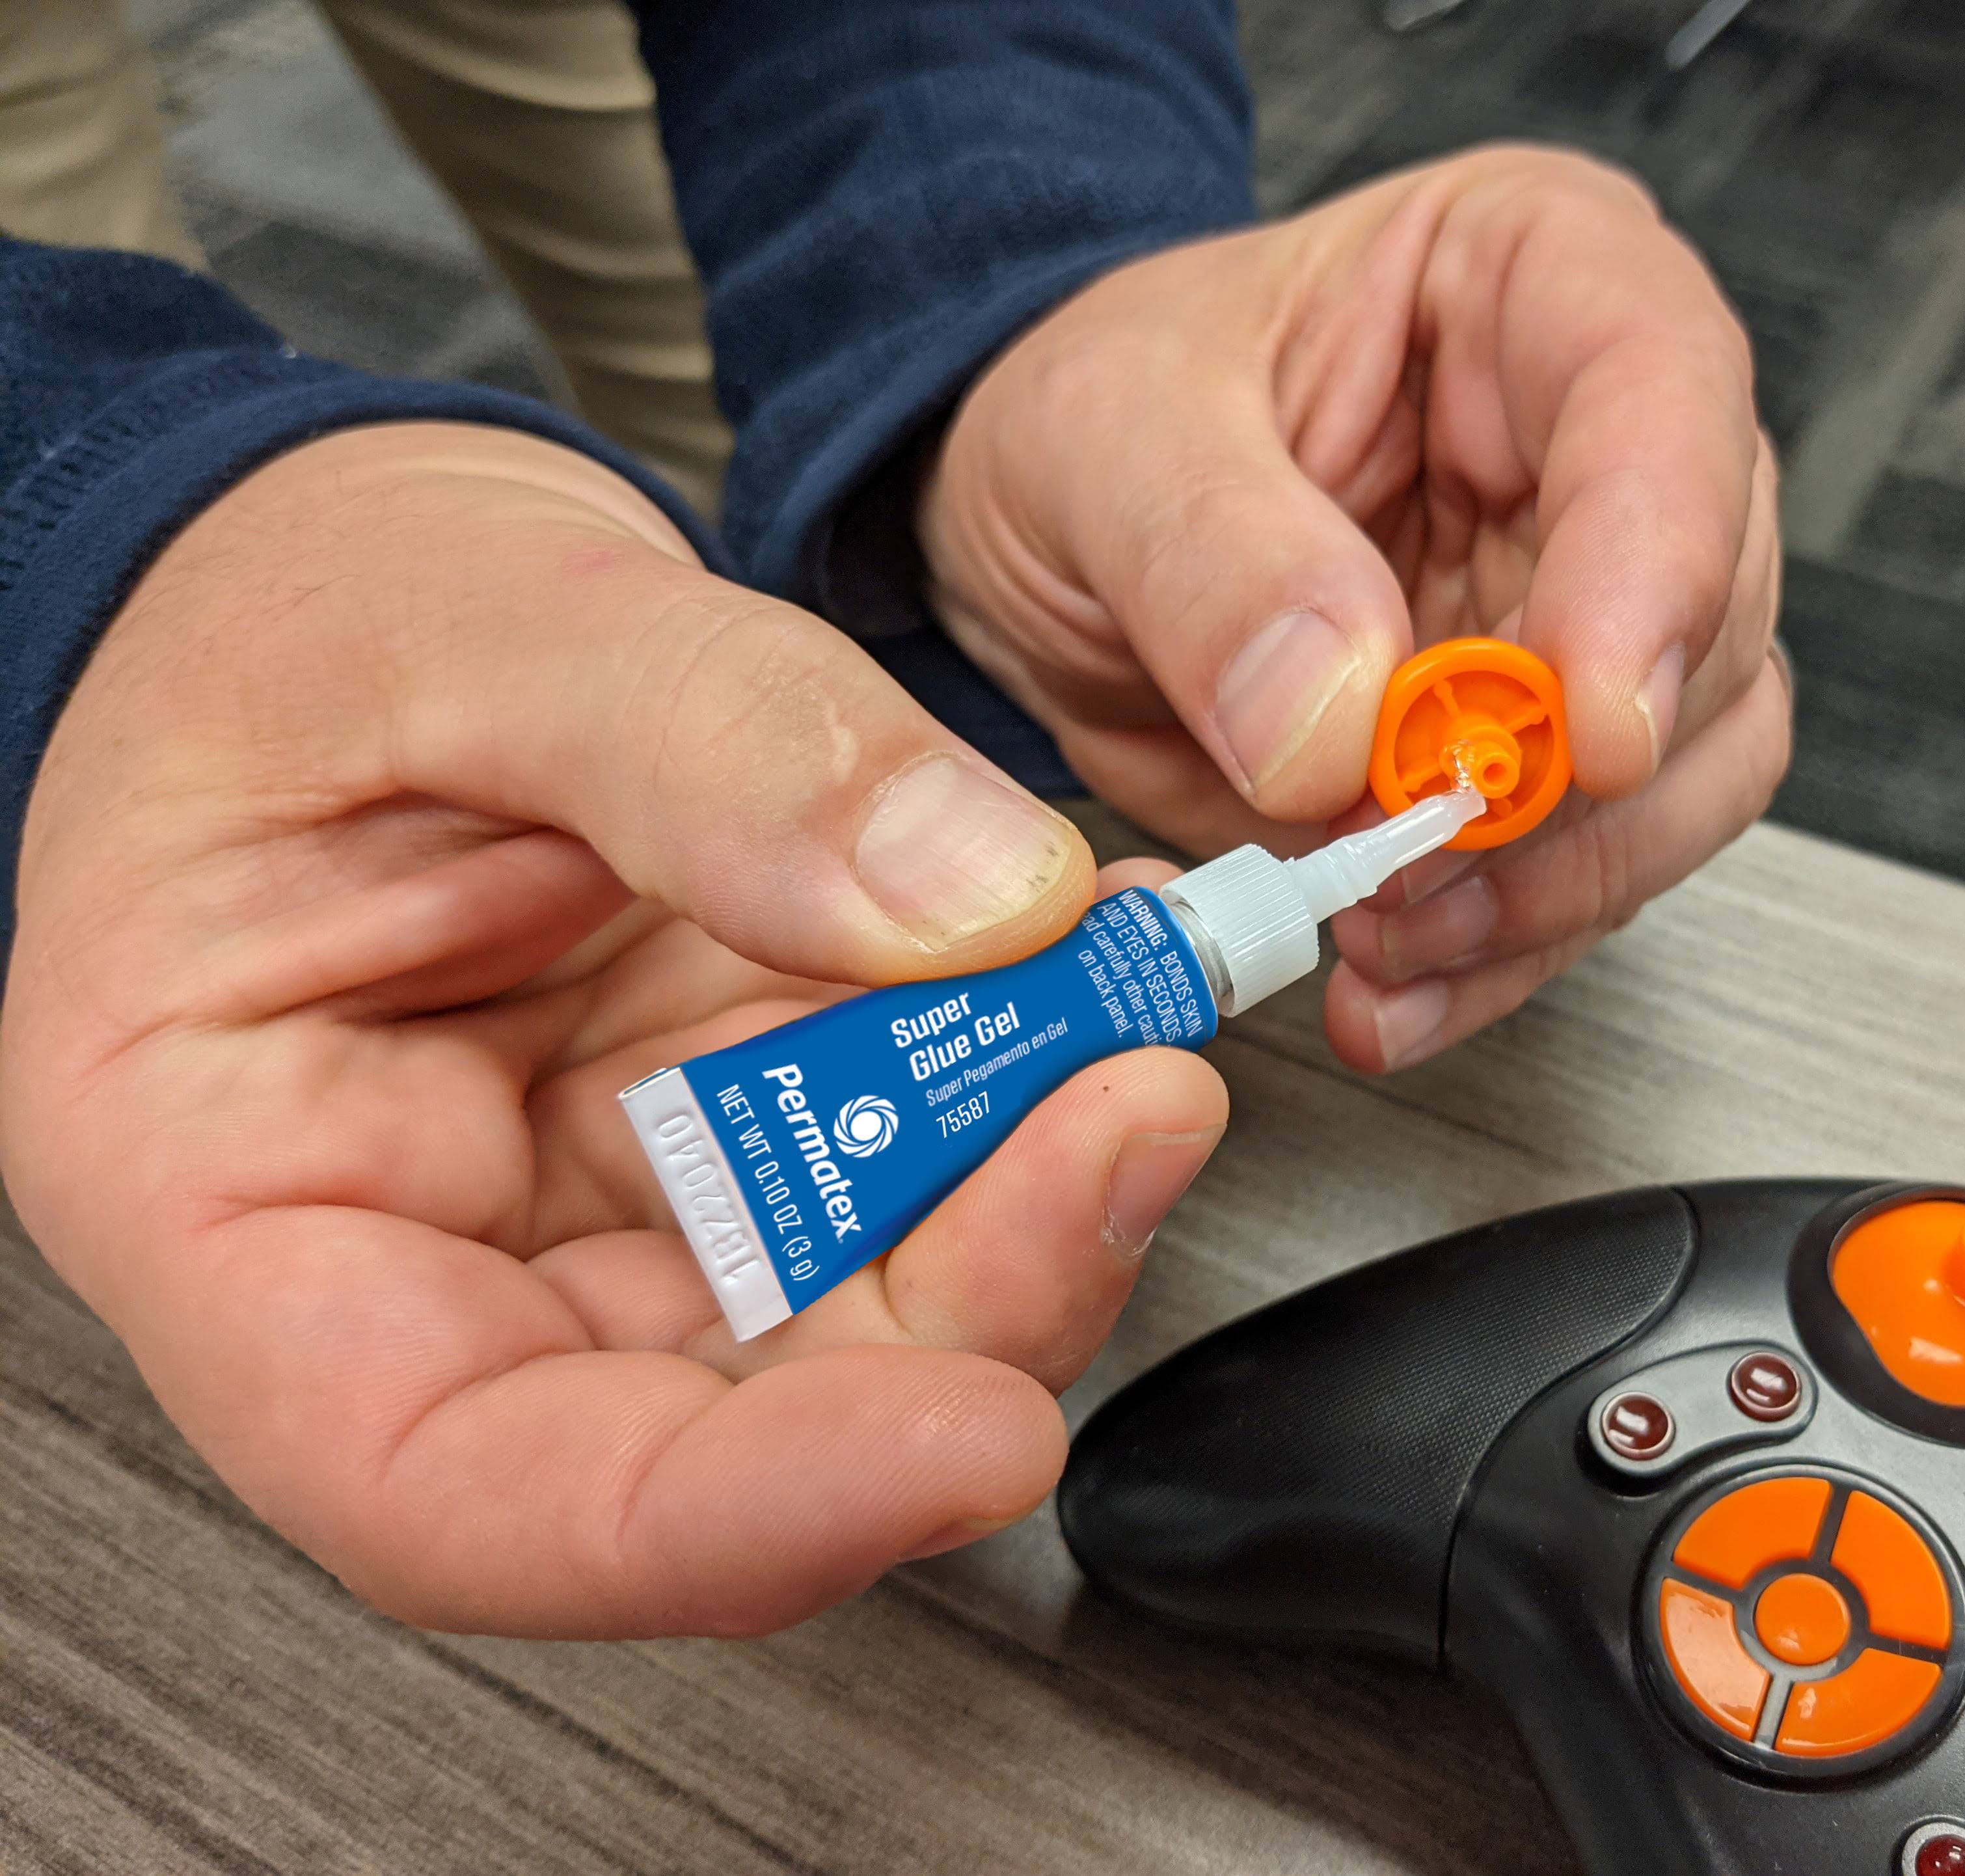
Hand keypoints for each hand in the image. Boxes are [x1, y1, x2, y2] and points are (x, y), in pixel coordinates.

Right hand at [0, 423, 1226, 1635]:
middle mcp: (439, 1252)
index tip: (972, 1432)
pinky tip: (1092, 966)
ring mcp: (606, 1196)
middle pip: (719, 1417)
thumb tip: (969, 902)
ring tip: (1124, 996)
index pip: (456, 1486)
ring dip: (1024, 1188)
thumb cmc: (288, 625)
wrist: (332, 570)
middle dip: (964, 1304)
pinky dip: (1024, 1087)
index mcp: (239, 1200)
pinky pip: (908, 1162)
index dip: (736, 1514)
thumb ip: (700, 744)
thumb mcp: (457, 618)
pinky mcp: (735, 1123)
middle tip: (1130, 1112)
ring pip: (851, 1306)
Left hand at [921, 144, 1790, 1070]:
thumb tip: (1339, 718)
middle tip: (1421, 860)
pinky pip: (1582, 879)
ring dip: (1547, 891)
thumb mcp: (1101, 441)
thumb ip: (1213, 559)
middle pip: (1712, 617)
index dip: (1659, 569)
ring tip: (1385, 931)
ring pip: (1685, 775)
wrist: (1050, 543)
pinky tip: (1392, 984)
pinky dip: (1495, 954)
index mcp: (1528, 283)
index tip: (1589, 731)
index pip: (1665, 391)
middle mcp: (1595, 450)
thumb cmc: (1100, 420)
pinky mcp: (1538, 761)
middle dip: (1575, 781)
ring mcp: (1585, 614)